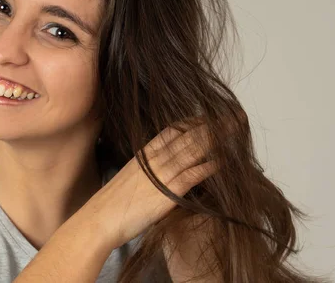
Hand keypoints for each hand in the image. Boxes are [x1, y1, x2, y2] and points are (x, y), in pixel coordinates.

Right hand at [79, 119, 218, 250]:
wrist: (99, 219)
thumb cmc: (110, 206)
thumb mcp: (129, 180)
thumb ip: (146, 173)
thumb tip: (156, 174)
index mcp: (144, 155)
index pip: (172, 131)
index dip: (193, 123)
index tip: (208, 118)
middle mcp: (154, 159)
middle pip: (188, 136)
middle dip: (212, 124)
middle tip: (232, 115)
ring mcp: (162, 174)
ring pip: (193, 150)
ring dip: (217, 139)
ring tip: (235, 129)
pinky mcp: (168, 192)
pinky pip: (193, 174)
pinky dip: (209, 166)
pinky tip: (224, 161)